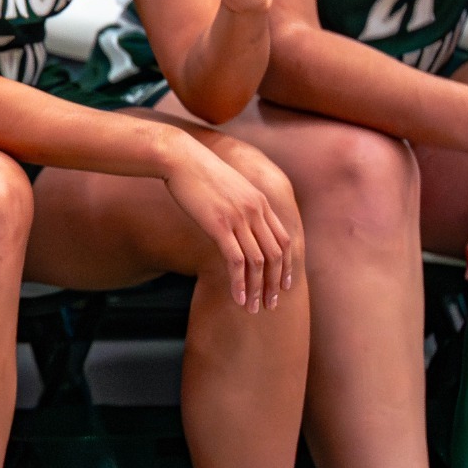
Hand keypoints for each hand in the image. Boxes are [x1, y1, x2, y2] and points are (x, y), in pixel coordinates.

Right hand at [161, 136, 295, 312]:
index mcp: (261, 201)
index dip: (286, 266)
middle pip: (276, 255)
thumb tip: (240, 221)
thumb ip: (240, 203)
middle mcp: (256, 210)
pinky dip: (239, 283)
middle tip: (271, 304)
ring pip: (258, 262)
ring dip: (257, 289)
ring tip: (253, 308)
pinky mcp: (219, 225)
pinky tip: (237, 297)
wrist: (180, 159)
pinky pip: (236, 261)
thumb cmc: (198, 172)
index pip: (284, 240)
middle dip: (275, 284)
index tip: (283, 285)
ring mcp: (239, 218)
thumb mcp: (229, 186)